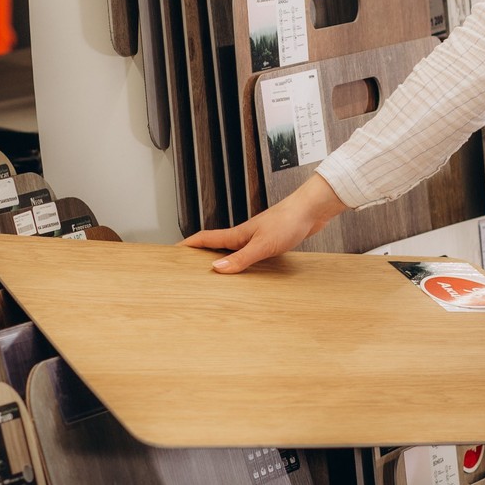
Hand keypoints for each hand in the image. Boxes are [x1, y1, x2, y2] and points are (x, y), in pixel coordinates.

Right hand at [180, 174, 347, 272]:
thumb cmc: (288, 222)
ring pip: (232, 250)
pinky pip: (249, 254)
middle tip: (187, 267)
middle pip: (216, 245)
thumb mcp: (262, 246)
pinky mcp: (270, 242)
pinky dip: (241, 262)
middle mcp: (244, 235)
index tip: (173, 251)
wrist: (311, 211)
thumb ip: (240, 259)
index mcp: (238, 234)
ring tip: (211, 273)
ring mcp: (257, 238)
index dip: (188, 244)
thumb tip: (216, 269)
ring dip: (221, 259)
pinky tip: (245, 271)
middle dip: (200, 254)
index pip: (206, 238)